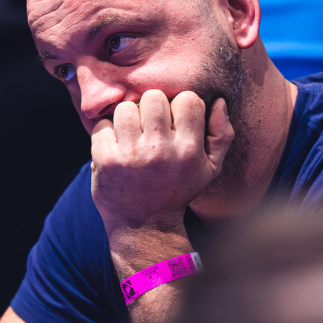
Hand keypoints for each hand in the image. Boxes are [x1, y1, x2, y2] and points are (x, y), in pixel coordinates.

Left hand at [91, 90, 233, 233]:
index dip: (179, 105)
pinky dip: (106, 132)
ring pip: (125, 108)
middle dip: (151, 108)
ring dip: (127, 118)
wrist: (144, 225)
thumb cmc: (178, 190)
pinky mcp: (106, 160)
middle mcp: (160, 150)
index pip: (188, 99)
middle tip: (149, 125)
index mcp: (189, 149)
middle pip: (153, 97)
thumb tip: (218, 101)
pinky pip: (102, 125)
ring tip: (131, 134)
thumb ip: (221, 134)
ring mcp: (131, 155)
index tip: (174, 121)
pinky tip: (115, 145)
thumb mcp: (210, 169)